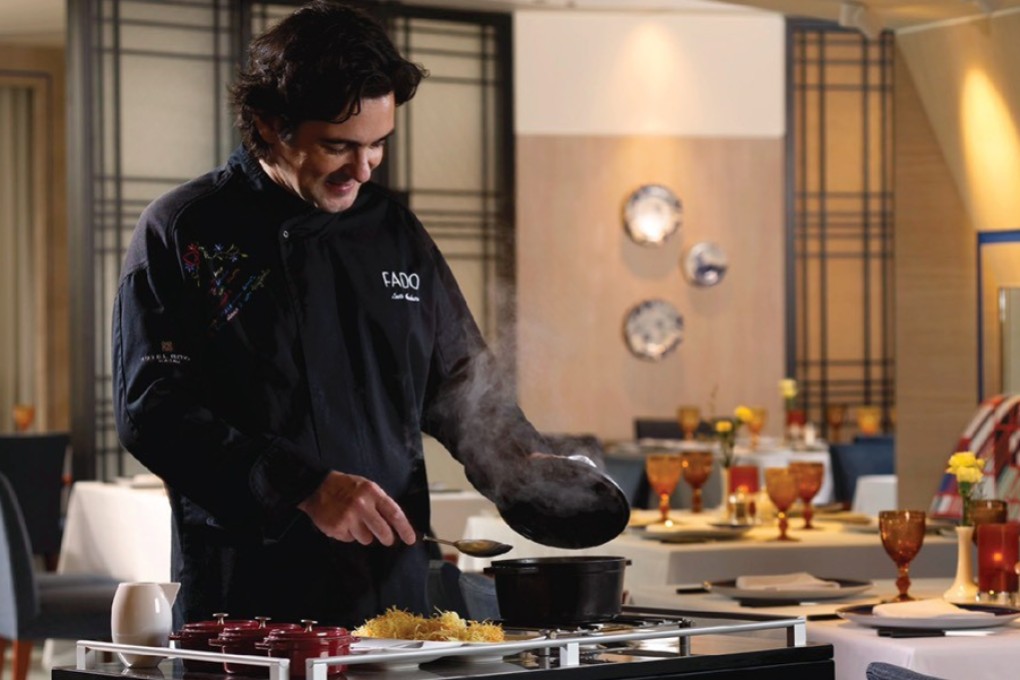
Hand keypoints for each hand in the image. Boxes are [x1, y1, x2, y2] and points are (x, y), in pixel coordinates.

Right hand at [297, 471, 416, 546]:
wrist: (317, 487)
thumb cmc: (346, 487)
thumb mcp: (367, 487)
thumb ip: (380, 503)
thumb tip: (396, 524)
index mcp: (372, 493)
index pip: (395, 514)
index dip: (405, 528)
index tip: (410, 539)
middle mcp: (361, 505)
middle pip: (383, 532)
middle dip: (387, 538)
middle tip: (386, 538)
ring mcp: (348, 518)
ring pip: (366, 539)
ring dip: (363, 534)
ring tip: (355, 522)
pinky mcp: (337, 528)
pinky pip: (350, 539)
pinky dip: (348, 535)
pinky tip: (343, 523)